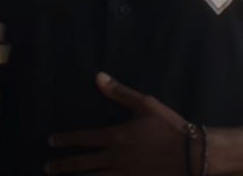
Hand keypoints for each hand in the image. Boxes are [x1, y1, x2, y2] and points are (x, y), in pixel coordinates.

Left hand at [46, 73, 193, 174]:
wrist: (194, 154)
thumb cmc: (170, 127)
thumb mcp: (145, 104)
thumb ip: (119, 93)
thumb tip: (98, 76)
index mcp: (116, 137)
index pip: (83, 139)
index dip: (65, 140)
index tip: (51, 141)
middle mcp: (116, 158)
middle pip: (83, 164)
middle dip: (63, 166)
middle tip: (48, 166)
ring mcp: (125, 175)